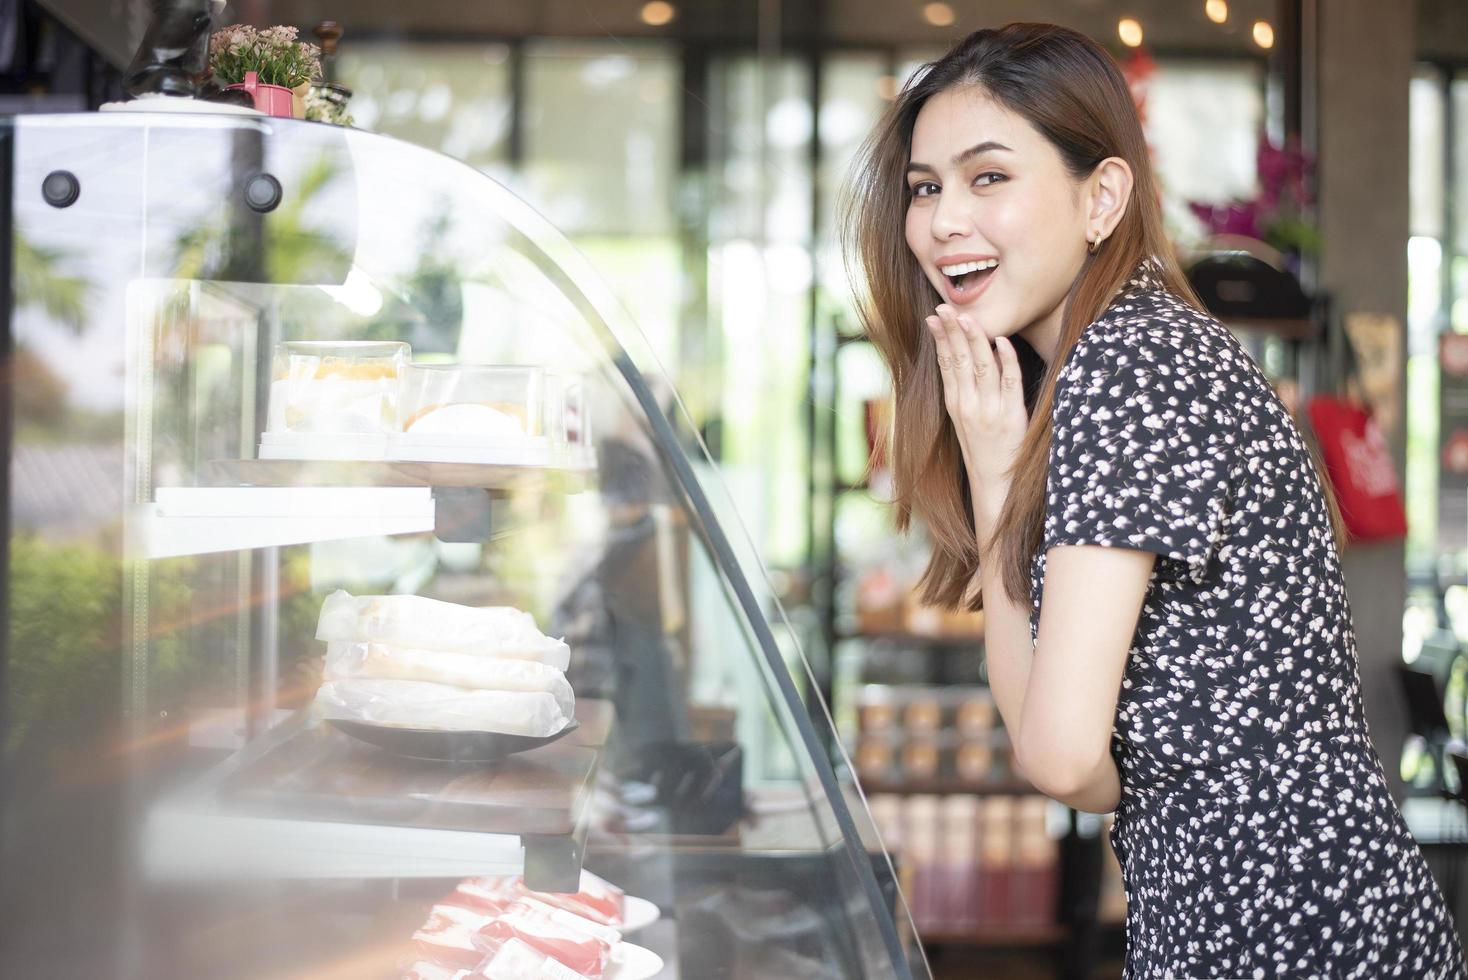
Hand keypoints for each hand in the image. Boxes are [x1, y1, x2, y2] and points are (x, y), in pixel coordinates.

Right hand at [925, 304, 1027, 513]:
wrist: (996, 485)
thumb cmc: (983, 449)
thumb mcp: (965, 419)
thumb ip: (965, 389)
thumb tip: (964, 356)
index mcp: (955, 404)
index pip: (945, 363)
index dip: (940, 338)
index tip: (934, 315)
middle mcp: (968, 405)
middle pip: (959, 360)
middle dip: (952, 330)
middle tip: (945, 306)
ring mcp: (989, 411)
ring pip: (981, 366)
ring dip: (975, 339)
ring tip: (968, 316)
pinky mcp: (1012, 416)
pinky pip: (1010, 383)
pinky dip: (1006, 360)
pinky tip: (1002, 342)